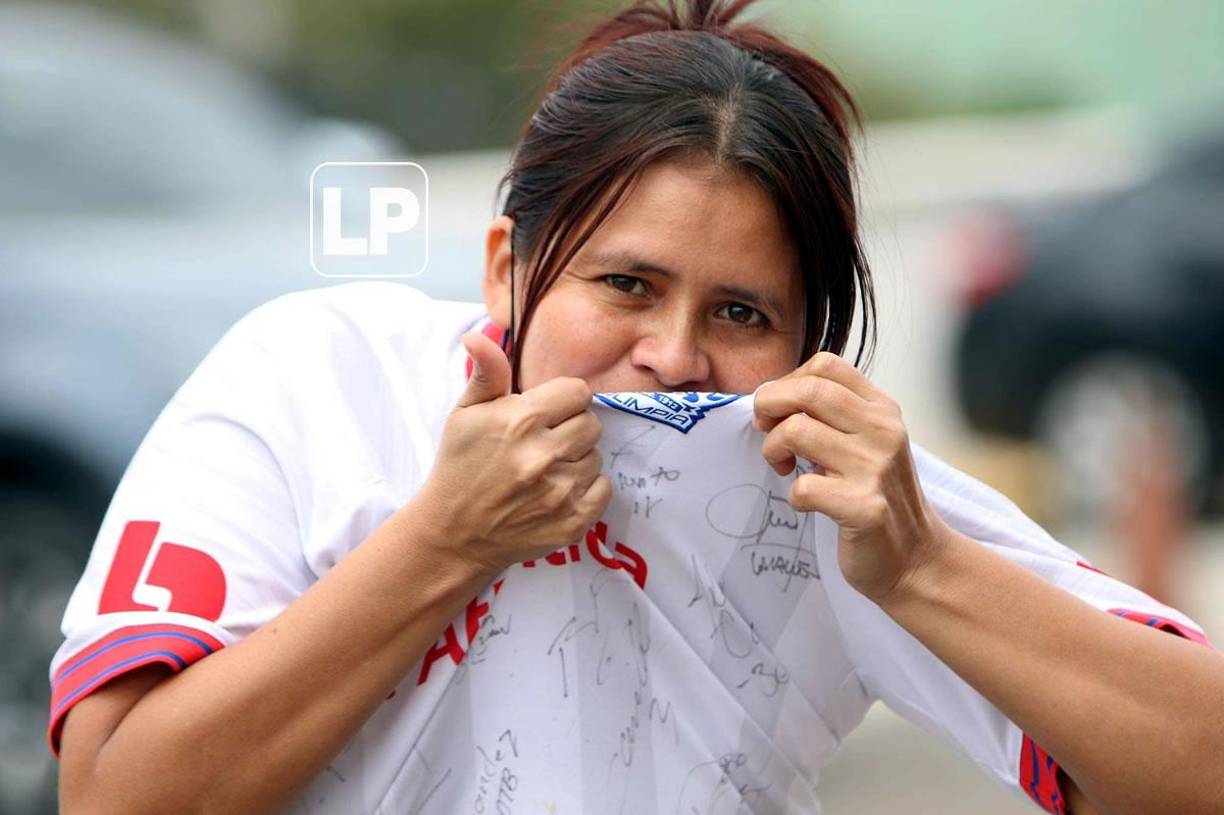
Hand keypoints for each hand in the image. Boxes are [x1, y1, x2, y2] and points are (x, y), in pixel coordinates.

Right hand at [414, 330, 612, 577]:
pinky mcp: (572, 522)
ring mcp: (560, 492)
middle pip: (592, 423)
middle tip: (546, 442)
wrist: (453, 535)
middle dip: (572, 428)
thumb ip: (486, 374)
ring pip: (596, 457)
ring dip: (577, 460)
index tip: (547, 413)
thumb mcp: (464, 415)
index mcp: (520, 420)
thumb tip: (478, 335)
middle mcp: (544, 454)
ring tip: (546, 470)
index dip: (563, 400)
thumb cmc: (459, 468)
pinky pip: (604, 489)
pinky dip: (587, 490)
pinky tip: (557, 492)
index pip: (578, 392)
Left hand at [752, 352, 950, 603]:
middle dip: (769, 405)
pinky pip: (803, 487)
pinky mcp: (864, 508)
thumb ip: (835, 416)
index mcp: (882, 410)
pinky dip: (794, 497)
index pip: (826, 364)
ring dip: (773, 450)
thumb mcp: (868, 443)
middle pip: (808, 390)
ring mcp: (875, 469)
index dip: (788, 380)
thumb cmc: (879, 497)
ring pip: (797, 431)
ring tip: (783, 468)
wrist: (915, 558)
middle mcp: (883, 432)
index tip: (779, 408)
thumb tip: (773, 397)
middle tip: (764, 429)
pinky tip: (807, 504)